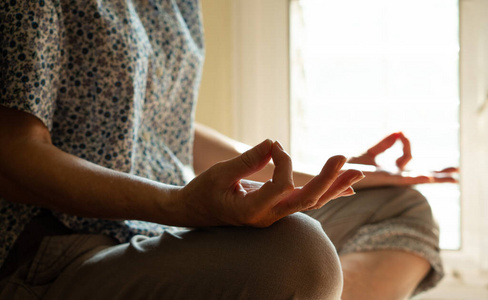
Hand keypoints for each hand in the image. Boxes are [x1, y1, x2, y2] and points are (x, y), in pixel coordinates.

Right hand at [178, 140, 363, 226]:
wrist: (194, 212)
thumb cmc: (202, 193)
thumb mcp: (219, 174)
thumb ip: (247, 161)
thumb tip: (274, 144)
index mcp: (250, 211)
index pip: (280, 187)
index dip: (282, 162)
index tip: (273, 146)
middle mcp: (267, 218)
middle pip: (306, 201)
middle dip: (326, 180)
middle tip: (343, 158)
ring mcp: (273, 216)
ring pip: (310, 204)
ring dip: (334, 187)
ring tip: (358, 173)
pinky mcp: (276, 210)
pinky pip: (305, 203)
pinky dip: (325, 193)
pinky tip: (345, 187)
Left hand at [347, 132, 457, 188]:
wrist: (333, 171)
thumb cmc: (348, 164)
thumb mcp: (370, 151)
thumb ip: (385, 143)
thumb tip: (400, 130)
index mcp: (390, 170)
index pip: (407, 157)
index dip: (406, 144)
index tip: (400, 132)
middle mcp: (392, 176)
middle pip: (420, 174)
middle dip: (439, 172)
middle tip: (457, 172)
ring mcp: (389, 179)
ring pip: (417, 178)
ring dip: (435, 176)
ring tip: (453, 177)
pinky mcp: (382, 179)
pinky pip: (403, 178)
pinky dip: (417, 176)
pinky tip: (429, 176)